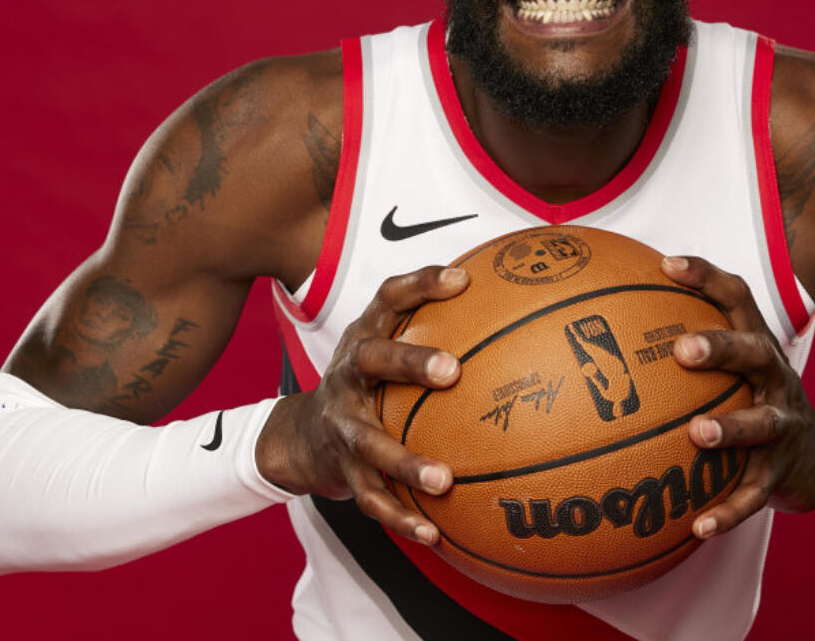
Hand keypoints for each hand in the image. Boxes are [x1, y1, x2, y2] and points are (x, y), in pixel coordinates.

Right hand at [256, 265, 467, 545]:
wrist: (301, 435)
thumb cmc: (368, 380)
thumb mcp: (386, 342)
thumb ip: (435, 322)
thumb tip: (512, 302)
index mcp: (364, 338)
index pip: (389, 298)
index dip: (421, 284)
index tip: (462, 280)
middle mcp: (347, 376)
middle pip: (372, 361)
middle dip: (409, 362)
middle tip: (453, 370)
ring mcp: (342, 425)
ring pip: (369, 442)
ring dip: (404, 462)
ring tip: (443, 479)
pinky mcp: (343, 471)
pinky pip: (373, 498)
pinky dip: (402, 518)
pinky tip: (435, 535)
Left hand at [661, 255, 814, 538]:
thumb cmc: (753, 399)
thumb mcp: (732, 366)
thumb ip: (685, 342)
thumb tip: (606, 318)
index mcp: (756, 346)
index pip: (737, 299)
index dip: (706, 278)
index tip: (667, 264)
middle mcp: (773, 378)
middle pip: (754, 352)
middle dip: (720, 347)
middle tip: (682, 349)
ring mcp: (782, 426)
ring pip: (761, 424)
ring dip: (731, 428)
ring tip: (699, 434)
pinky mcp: (781, 473)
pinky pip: (753, 495)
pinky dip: (728, 512)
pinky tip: (699, 527)